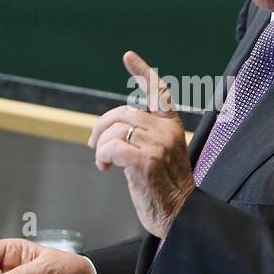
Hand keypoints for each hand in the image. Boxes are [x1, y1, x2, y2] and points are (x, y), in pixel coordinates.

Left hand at [88, 51, 195, 238]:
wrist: (180, 216)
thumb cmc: (166, 189)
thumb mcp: (160, 154)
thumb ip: (144, 136)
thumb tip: (112, 131)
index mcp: (172, 125)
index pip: (158, 92)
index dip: (142, 73)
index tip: (128, 57)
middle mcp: (166, 130)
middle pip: (122, 113)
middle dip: (100, 127)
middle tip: (93, 145)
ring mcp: (158, 144)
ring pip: (114, 131)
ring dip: (100, 147)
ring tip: (103, 162)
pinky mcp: (146, 161)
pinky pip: (112, 147)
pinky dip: (102, 156)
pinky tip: (105, 167)